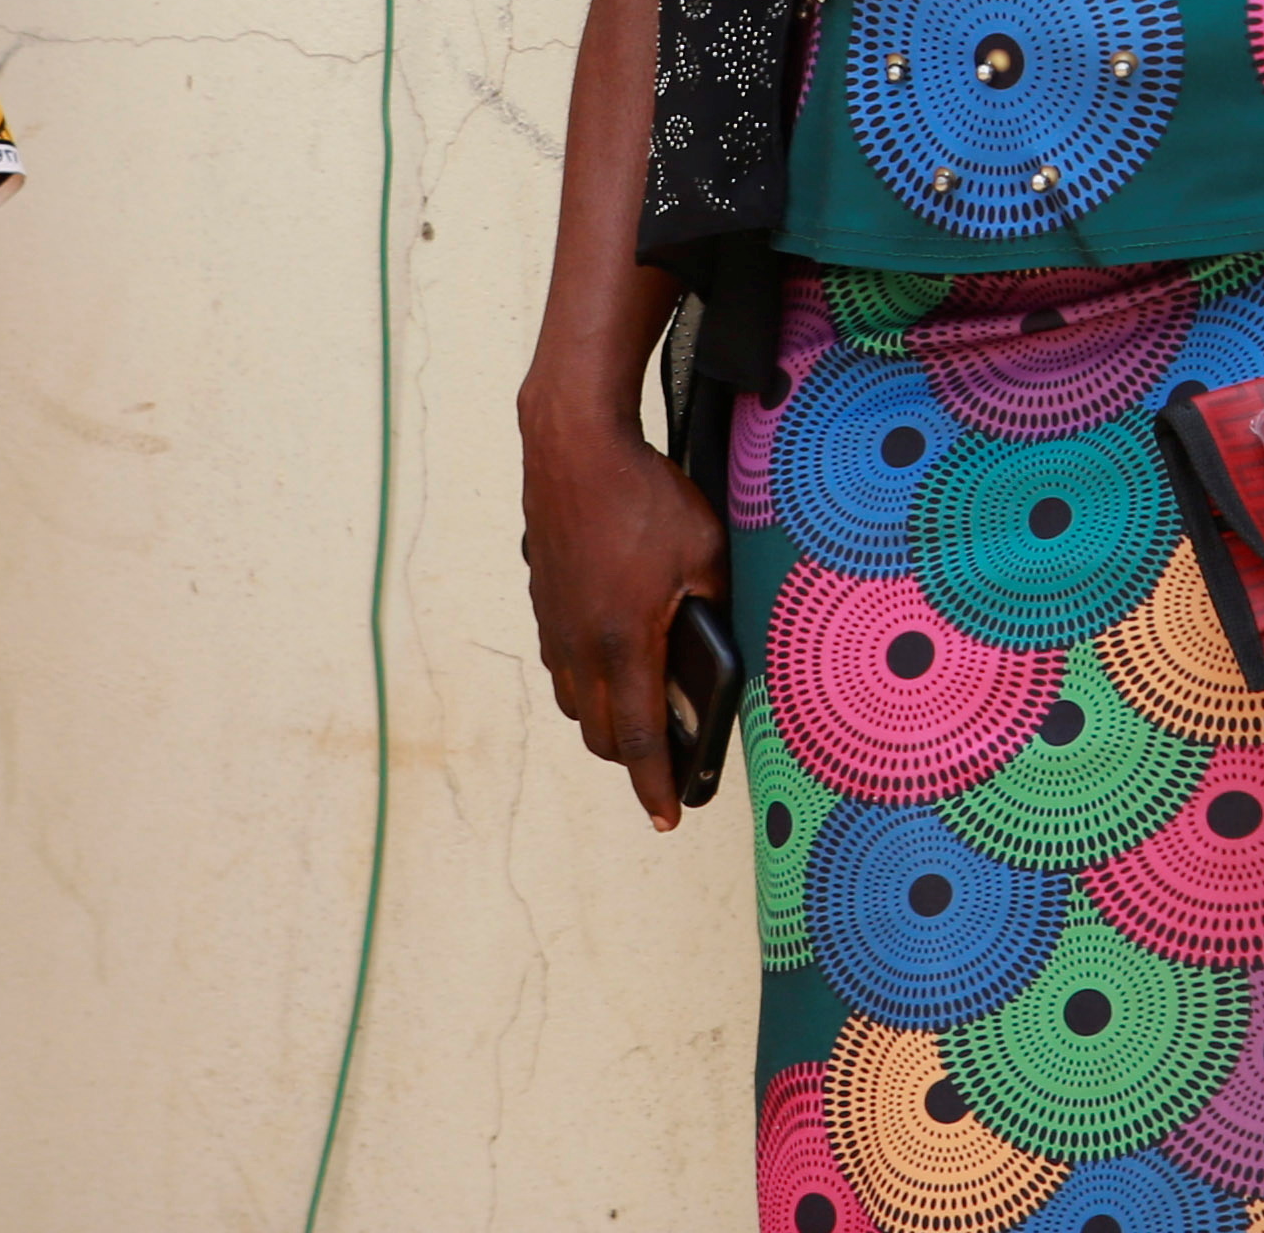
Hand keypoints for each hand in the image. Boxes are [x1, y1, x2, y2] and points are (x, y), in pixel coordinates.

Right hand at [520, 397, 730, 832]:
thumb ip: (714, 606)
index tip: (666, 819)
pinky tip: (612, 648)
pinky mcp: (543, 597)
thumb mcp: (705, 552)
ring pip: (572, 699)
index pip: (638, 738)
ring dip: (603, 716)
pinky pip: (561, 658)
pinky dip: (585, 675)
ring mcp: (554, 622)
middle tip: (665, 757)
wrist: (573, 444)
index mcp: (623, 644)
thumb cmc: (643, 495)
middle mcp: (579, 645)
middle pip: (598, 733)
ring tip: (640, 708)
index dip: (655, 785)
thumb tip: (720, 642)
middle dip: (631, 756)